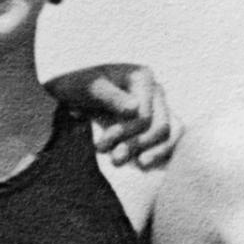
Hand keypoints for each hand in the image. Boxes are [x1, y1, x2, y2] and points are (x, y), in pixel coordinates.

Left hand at [50, 63, 179, 168]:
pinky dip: (157, 156)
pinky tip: (141, 165)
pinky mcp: (156, 126)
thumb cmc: (81, 88)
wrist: (74, 95)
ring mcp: (159, 108)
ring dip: (149, 155)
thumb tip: (135, 109)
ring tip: (122, 163)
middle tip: (112, 160)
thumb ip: (111, 97)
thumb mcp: (91, 89)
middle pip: (160, 127)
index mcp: (142, 77)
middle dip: (136, 146)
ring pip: (168, 136)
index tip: (100, 146)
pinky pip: (168, 143)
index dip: (125, 134)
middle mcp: (155, 92)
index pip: (144, 116)